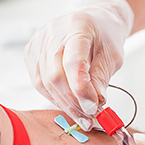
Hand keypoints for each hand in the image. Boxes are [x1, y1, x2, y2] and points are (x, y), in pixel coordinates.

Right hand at [24, 0, 132, 129]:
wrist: (93, 26)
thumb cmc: (103, 38)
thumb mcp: (112, 56)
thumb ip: (102, 78)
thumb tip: (96, 102)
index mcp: (77, 26)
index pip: (73, 62)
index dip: (82, 89)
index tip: (93, 108)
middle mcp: (52, 32)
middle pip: (56, 76)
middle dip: (74, 102)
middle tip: (90, 118)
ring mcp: (38, 43)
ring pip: (46, 83)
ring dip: (65, 105)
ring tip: (83, 116)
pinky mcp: (32, 56)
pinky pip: (40, 84)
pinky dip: (56, 98)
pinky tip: (70, 105)